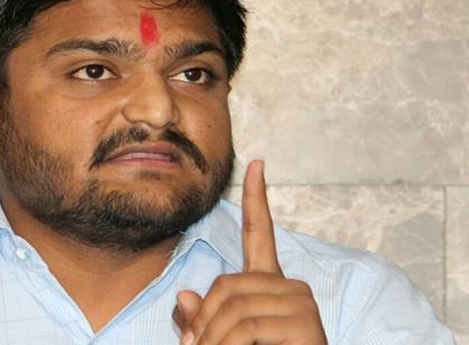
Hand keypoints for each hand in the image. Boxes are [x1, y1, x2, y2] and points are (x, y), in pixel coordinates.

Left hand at [173, 160, 326, 343]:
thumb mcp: (220, 341)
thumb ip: (203, 320)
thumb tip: (186, 296)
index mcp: (269, 287)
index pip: (261, 234)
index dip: (257, 199)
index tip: (256, 164)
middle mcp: (290, 288)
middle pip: (227, 284)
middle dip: (204, 323)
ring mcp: (301, 305)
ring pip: (232, 306)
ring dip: (211, 340)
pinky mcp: (305, 325)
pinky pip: (246, 326)